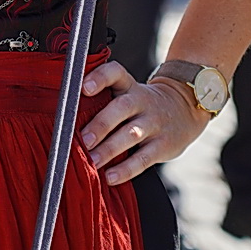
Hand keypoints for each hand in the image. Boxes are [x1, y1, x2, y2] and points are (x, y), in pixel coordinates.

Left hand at [77, 61, 209, 184]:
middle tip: (83, 139)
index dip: (100, 77)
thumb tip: (66, 119)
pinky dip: (126, 169)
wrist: (184, 109)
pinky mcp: (163, 145)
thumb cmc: (143, 105)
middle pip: (122, 107)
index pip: (115, 73)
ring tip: (92, 161)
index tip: (84, 87)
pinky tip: (110, 177)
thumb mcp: (128, 92)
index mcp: (129, 86)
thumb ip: (104, 100)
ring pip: (131, 134)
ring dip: (110, 149)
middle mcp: (142, 101)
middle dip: (101, 123)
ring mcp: (154, 123)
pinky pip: (143, 158)